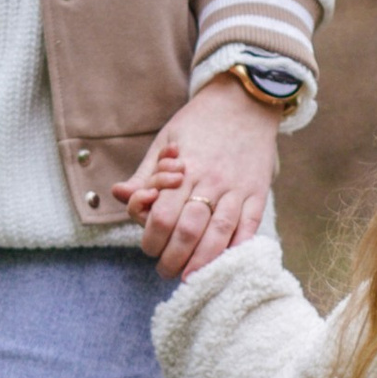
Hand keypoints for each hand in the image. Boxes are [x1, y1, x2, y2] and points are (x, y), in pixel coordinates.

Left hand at [114, 77, 279, 278]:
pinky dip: (237, 248)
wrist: (244, 101)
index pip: (162, 216)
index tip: (149, 249)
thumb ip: (144, 173)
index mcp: (183, 169)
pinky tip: (226, 263)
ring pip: (219, 234)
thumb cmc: (199, 123)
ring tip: (190, 277)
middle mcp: (211, 181)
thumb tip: (118, 194)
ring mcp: (237, 188)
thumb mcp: (165, 140)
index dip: (152, 240)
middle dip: (173, 258)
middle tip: (166, 271)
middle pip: (188, 231)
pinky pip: (249, 227)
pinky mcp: (258, 192)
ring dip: (203, 262)